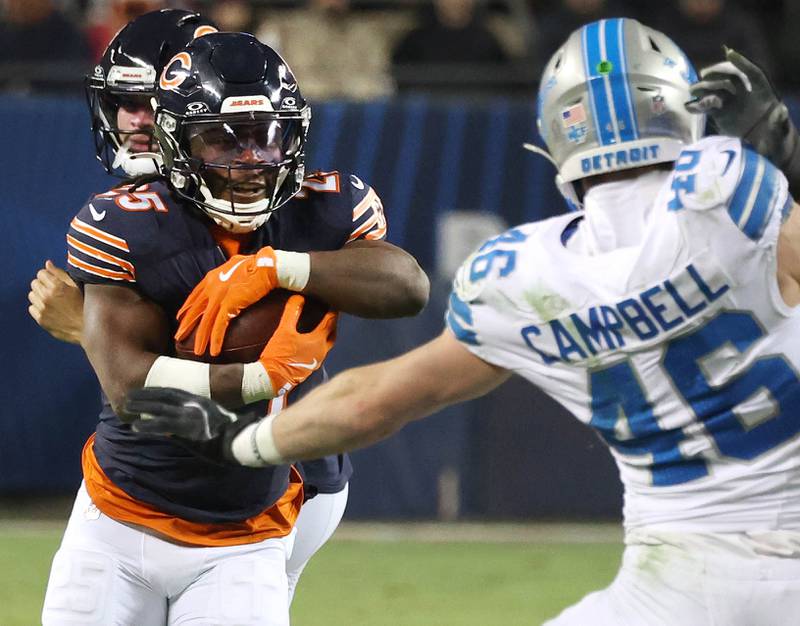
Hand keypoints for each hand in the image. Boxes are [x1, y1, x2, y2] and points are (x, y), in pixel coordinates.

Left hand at [28, 260, 83, 344]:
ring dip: (39, 295)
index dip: (48, 275)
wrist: (89, 328)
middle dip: (42, 284)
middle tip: (54, 290)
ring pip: (32, 295)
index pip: (41, 273)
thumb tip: (47, 264)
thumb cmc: (86, 304)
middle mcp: (47, 297)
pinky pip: (32, 308)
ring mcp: (43, 309)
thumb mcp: (77, 285)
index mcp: (57, 286)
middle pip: (34, 283)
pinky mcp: (42, 320)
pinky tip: (50, 309)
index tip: (54, 280)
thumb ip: (60, 273)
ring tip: (51, 300)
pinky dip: (39, 307)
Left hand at [123, 387, 255, 464]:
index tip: (143, 390)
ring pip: (159, 409)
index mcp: (200, 401)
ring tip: (126, 407)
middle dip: (145, 396)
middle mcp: (193, 405)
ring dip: (141, 407)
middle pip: (163, 397)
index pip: (173, 392)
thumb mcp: (217, 418)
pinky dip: (147, 426)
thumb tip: (189, 422)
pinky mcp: (186, 429)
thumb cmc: (234, 431)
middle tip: (128, 395)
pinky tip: (135, 426)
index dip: (157, 391)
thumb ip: (202, 416)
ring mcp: (189, 416)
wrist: (240, 439)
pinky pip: (162, 426)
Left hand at [175, 247, 278, 355]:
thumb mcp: (237, 267)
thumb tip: (231, 280)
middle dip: (186, 325)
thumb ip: (229, 275)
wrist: (267, 265)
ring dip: (200, 338)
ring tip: (197, 351)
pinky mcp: (229, 303)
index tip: (181, 316)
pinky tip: (214, 350)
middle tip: (179, 336)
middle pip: (195, 309)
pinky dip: (215, 339)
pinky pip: (219, 325)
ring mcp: (219, 295)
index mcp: (213, 277)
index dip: (187, 307)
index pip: (195, 295)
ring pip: (205, 321)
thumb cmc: (258, 265)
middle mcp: (212, 286)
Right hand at [258, 295, 337, 395]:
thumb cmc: (278, 355)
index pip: (330, 322)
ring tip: (321, 327)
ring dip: (326, 336)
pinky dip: (319, 345)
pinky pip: (319, 353)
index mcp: (318, 341)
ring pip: (327, 345)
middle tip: (329, 315)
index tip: (332, 303)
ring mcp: (317, 362)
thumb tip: (298, 297)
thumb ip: (292, 312)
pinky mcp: (310, 369)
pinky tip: (310, 343)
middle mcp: (322, 352)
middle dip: (332, 324)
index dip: (332, 311)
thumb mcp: (283, 330)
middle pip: (332, 335)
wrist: (271, 380)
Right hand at [686, 48, 798, 171]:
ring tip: (692, 91)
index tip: (729, 53)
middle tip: (703, 74)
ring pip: (716, 91)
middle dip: (717, 74)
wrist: (765, 152)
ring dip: (704, 89)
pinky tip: (690, 107)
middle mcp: (746, 95)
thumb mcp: (781, 131)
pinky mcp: (721, 116)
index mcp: (763, 93)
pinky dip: (699, 106)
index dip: (742, 63)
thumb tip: (780, 110)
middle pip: (730, 79)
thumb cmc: (777, 140)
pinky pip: (708, 107)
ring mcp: (732, 105)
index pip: (753, 73)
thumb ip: (780, 121)